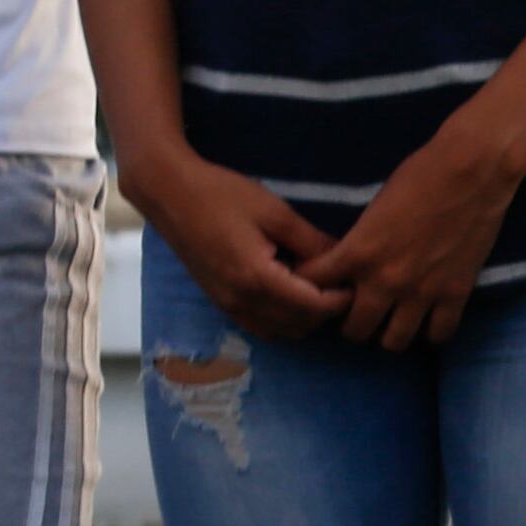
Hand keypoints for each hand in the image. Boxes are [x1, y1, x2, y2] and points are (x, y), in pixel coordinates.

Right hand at [129, 151, 349, 343]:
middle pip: (299, 325)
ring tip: (319, 289)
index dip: (340, 300)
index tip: (356, 283)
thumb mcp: (277, 214)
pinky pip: (259, 325)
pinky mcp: (219, 301)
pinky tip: (291, 292)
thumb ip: (312, 242)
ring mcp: (227, 305)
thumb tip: (345, 259)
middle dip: (325, 311)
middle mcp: (241, 301)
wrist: (169, 193)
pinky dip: (281, 319)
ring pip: (279, 331)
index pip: (313, 307)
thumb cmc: (223, 195)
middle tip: (342, 285)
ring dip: (304, 318)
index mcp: (258, 279)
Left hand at [297, 122, 525, 351]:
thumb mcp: (375, 207)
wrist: (473, 170)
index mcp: (358, 253)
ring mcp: (422, 292)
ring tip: (395, 319)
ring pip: (394, 342)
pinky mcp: (456, 294)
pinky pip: (438, 335)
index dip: (313, 290)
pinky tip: (429, 320)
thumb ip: (360, 242)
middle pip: (354, 331)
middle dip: (353, 322)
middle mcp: (385, 281)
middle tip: (362, 310)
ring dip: (390, 332)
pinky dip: (431, 332)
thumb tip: (349, 261)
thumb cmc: (421, 174)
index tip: (322, 289)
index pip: (314, 288)